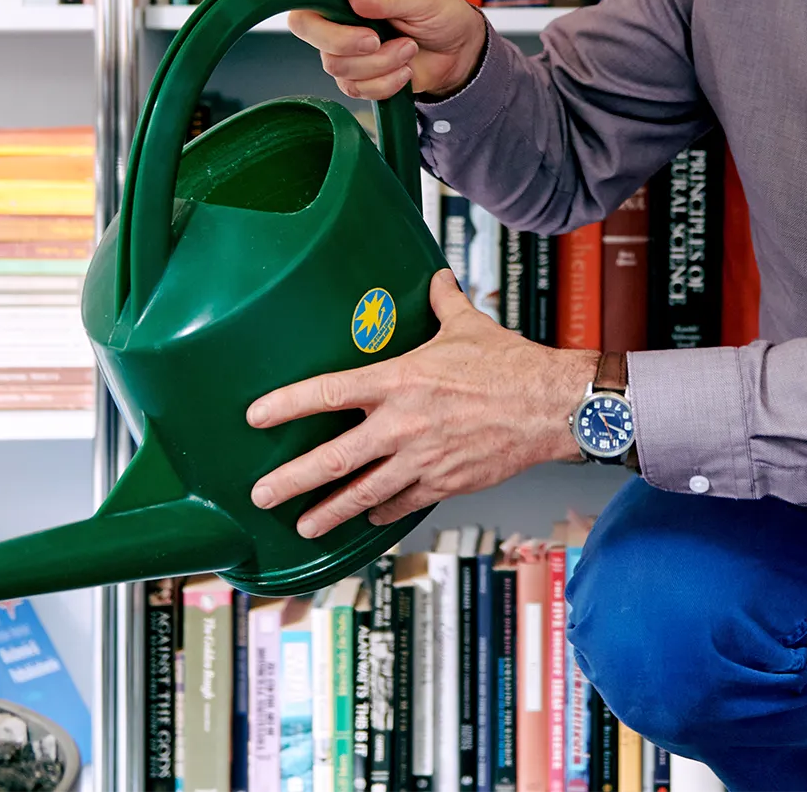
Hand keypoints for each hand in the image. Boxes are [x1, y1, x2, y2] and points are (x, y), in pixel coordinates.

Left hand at [247, 269, 599, 538]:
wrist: (551, 406)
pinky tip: (367, 518)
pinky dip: (381, 512)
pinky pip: (403, 503)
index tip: (255, 416)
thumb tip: (436, 279)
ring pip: (363, 493)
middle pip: (333, 460)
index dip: (287, 405)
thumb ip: (442, 304)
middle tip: (261, 495)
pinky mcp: (444, 482)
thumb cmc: (511, 364)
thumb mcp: (468, 325)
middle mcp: (402, 425)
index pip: (328, 392)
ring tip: (303, 526)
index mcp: (399, 381)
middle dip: (292, 481)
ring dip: (328, 512)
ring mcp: (422, 459)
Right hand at [271, 0, 488, 99]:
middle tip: (375, 40)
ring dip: (379, 63)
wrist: (459, 53)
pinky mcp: (356, 73)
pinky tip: (404, 71)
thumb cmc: (441, 12)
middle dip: (339, 39)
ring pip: (333, 62)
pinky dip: (384, 83)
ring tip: (408, 50)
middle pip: (305, 24)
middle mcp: (342, 9)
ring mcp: (345, 42)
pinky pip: (352, 87)